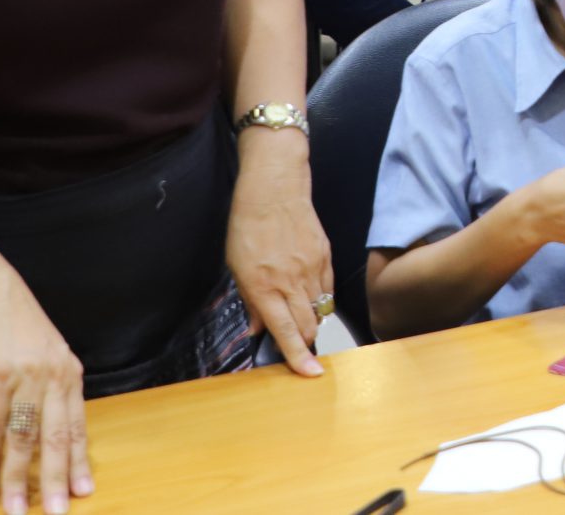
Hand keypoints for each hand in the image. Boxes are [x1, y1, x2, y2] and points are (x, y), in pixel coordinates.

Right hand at [0, 252, 89, 514]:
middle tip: (61, 511)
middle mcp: (54, 378)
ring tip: (18, 511)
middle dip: (58, 480)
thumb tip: (51, 425)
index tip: (85, 490)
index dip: (79, 461)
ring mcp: (26, 379)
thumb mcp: (44, 354)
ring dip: (20, 480)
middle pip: (58, 439)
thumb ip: (50, 387)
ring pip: (26, 440)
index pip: (78, 426)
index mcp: (70, 374)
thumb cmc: (13, 324)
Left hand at [226, 142, 332, 377]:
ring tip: (301, 317)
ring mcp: (311, 268)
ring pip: (320, 309)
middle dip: (306, 342)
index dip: (298, 357)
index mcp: (264, 287)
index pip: (285, 331)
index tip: (311, 373)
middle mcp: (291, 281)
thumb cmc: (248, 227)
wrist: (274, 190)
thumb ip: (251, 301)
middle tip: (299, 345)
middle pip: (308, 325)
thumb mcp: (237, 268)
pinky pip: (328, 288)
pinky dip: (321, 298)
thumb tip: (259, 328)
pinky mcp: (325, 256)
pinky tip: (310, 295)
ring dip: (312, 320)